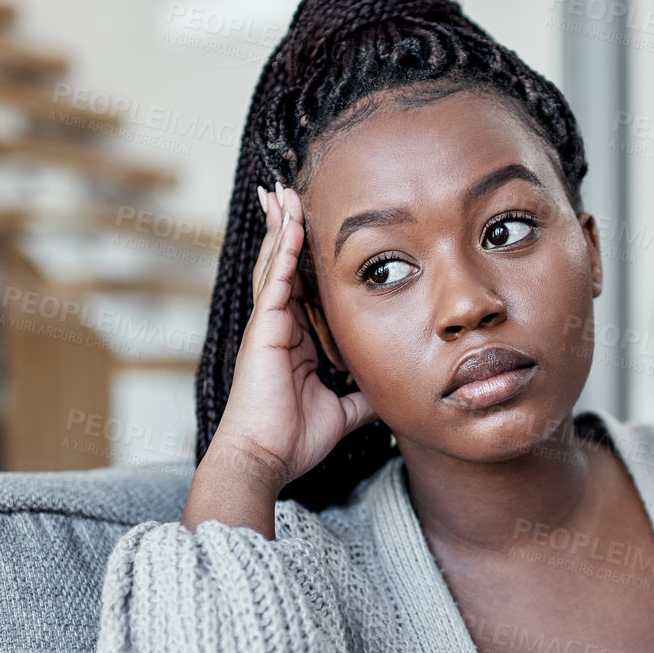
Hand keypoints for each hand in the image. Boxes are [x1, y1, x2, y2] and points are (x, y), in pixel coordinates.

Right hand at [203, 184, 375, 492]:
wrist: (265, 460)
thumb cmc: (294, 441)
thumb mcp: (343, 413)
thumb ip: (363, 397)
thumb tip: (389, 392)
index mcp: (293, 341)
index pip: (300, 287)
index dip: (303, 257)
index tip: (311, 227)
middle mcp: (277, 327)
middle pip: (281, 265)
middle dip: (286, 228)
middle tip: (289, 192)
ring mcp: (267, 326)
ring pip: (274, 264)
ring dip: (282, 227)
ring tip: (284, 193)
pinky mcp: (264, 331)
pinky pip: (275, 281)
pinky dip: (283, 251)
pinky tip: (292, 224)